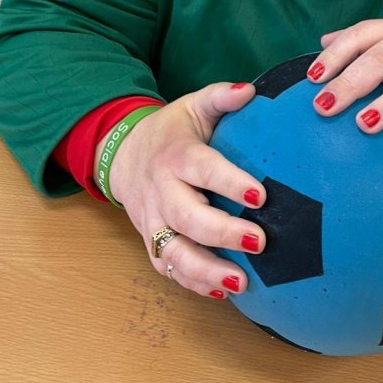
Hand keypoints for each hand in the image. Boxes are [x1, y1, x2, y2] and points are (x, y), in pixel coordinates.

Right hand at [103, 82, 266, 298]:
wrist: (122, 155)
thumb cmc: (171, 132)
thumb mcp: (192, 106)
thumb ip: (220, 98)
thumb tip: (249, 90)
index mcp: (176, 156)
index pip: (203, 170)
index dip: (230, 183)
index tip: (260, 196)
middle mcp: (162, 191)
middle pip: (187, 217)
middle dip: (222, 233)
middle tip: (260, 241)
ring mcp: (154, 221)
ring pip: (173, 251)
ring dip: (206, 270)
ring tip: (240, 282)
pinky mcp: (151, 242)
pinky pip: (168, 268)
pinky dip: (192, 283)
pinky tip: (222, 293)